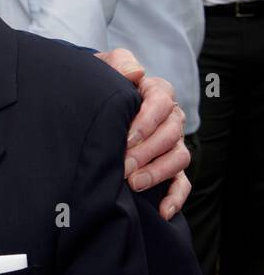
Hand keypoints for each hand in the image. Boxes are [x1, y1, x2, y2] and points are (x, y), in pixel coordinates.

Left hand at [94, 49, 190, 219]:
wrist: (92, 105)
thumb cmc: (100, 85)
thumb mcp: (104, 67)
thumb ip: (118, 63)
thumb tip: (136, 73)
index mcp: (157, 92)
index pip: (161, 103)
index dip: (145, 122)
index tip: (125, 138)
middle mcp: (170, 118)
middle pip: (171, 134)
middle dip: (147, 152)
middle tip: (123, 166)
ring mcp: (172, 143)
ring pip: (179, 158)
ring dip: (159, 172)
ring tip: (134, 183)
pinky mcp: (170, 166)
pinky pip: (182, 183)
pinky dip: (175, 198)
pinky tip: (162, 211)